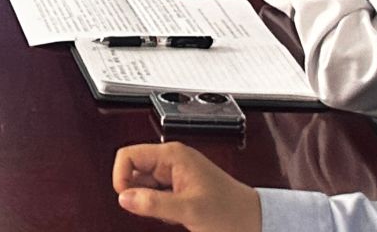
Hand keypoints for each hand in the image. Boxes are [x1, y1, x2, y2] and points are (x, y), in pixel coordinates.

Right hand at [112, 142, 262, 231]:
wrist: (254, 220)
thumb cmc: (231, 211)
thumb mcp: (189, 210)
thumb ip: (154, 203)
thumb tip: (124, 197)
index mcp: (173, 155)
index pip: (128, 156)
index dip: (122, 177)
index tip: (129, 198)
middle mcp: (172, 160)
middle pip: (134, 170)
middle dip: (139, 193)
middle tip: (157, 208)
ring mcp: (175, 173)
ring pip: (143, 185)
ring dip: (150, 202)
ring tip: (172, 212)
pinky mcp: (179, 186)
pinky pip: (155, 194)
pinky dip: (159, 207)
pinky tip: (176, 214)